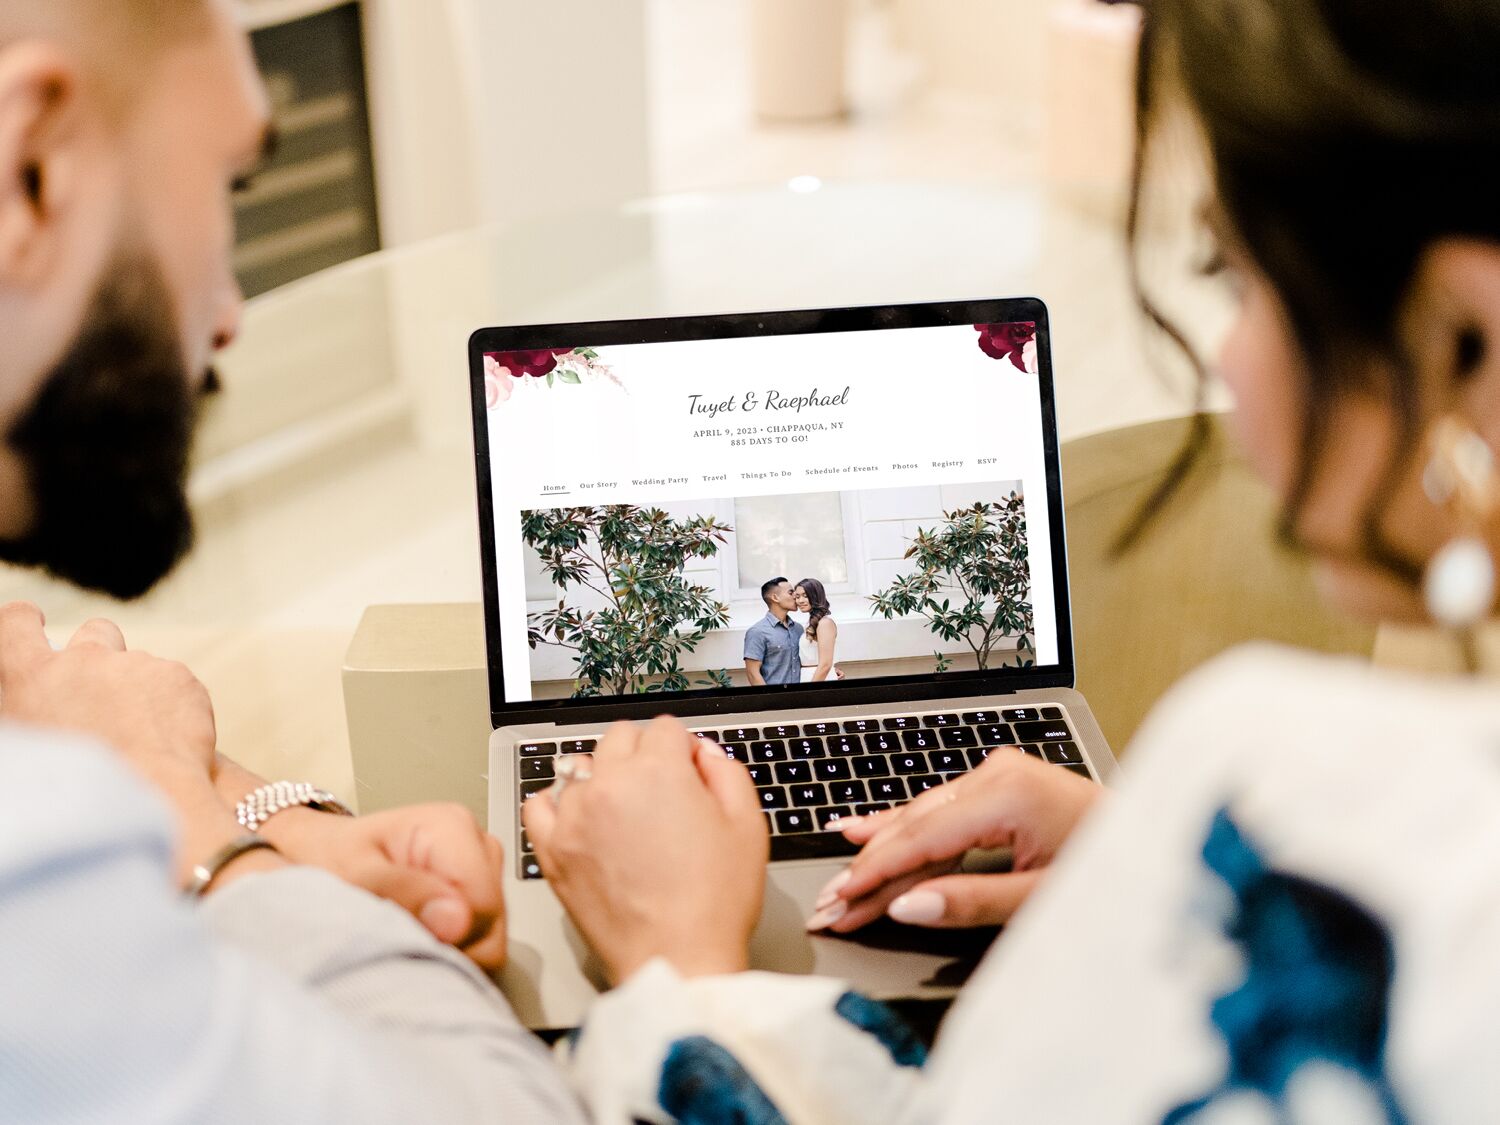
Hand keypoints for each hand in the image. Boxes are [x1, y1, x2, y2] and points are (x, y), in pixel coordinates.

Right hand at [0, 602, 215, 787]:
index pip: (14, 625)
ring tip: (139, 734)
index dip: (22, 622)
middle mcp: (84, 660)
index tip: (31, 621)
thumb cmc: (70, 793)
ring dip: (137, 688)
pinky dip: (170, 708)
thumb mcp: (30, 746)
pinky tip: (167, 743)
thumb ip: (31, 712)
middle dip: (98, 653)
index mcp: (32, 677)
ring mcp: (136, 664)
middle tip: (102, 691)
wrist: (145, 802)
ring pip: (139, 665)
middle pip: (94, 633)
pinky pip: (172, 686)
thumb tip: (45, 707)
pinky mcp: (178, 677)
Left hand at [261, 800, 508, 969]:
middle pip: (490, 920)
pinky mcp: (478, 895)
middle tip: (395, 930)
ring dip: (449, 947)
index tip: (405, 933)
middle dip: (448, 942)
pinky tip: (418, 936)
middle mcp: (476, 844)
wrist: (317, 855)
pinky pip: (482, 939)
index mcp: (453, 826)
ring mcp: (481, 870)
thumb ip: (402, 892)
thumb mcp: (352, 872)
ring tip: (403, 931)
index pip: (482, 903)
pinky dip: (452, 949)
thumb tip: (456, 920)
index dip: (449, 934)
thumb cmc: (330, 857)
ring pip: (490, 934)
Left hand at [523, 716, 767, 984]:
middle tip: (663, 791)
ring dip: (605, 776)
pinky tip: (580, 816)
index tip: (691, 771)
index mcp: (659, 771)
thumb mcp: (747, 825)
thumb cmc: (714, 902)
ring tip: (626, 811)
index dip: (685, 748)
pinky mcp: (553, 850)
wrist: (677, 959)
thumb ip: (726, 772)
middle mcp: (610, 784)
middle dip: (644, 753)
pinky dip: (558, 803)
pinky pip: (540, 804)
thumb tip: (703, 753)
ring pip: (582, 766)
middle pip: (620, 737)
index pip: (666, 728)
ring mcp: (575, 816)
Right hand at [809, 749, 1102, 931]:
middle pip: (915, 827)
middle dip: (868, 869)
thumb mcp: (1044, 898)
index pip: (922, 839)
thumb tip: (909, 906)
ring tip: (838, 877)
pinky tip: (866, 830)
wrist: (1160, 844)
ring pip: (922, 817)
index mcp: (1010, 794)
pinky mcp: (1003, 784)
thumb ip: (973, 901)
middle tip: (829, 904)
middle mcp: (999, 773)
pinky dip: (905, 830)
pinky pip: (941, 811)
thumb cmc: (1118, 869)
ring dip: (880, 852)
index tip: (841, 902)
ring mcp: (1000, 774)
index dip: (874, 874)